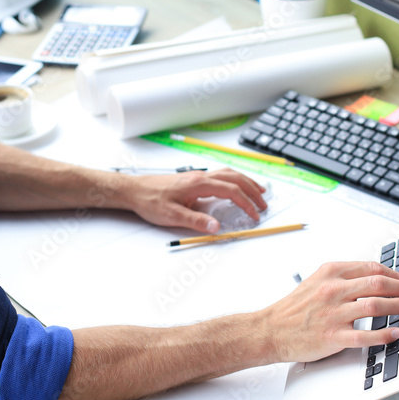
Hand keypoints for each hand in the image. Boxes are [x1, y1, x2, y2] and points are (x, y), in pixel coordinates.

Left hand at [123, 168, 266, 233]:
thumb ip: (195, 221)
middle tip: (264, 204)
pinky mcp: (193, 179)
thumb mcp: (171, 215)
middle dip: (252, 190)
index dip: (246, 202)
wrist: (134, 190)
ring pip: (229, 173)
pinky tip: (234, 186)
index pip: (231, 190)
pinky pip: (221, 175)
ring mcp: (197, 176)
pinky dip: (234, 179)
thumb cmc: (150, 201)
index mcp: (198, 183)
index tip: (255, 215)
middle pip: (235, 178)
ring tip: (258, 191)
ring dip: (245, 181)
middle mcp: (201, 176)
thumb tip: (216, 226)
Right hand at [259, 261, 398, 363]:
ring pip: (375, 305)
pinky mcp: (332, 335)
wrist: (271, 329)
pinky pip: (364, 335)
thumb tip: (375, 277)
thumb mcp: (318, 281)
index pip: (372, 268)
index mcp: (331, 272)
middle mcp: (333, 289)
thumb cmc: (295, 307)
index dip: (396, 274)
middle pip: (378, 283)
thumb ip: (343, 277)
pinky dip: (383, 334)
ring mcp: (333, 312)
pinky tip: (395, 333)